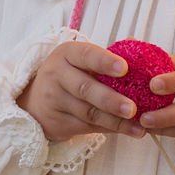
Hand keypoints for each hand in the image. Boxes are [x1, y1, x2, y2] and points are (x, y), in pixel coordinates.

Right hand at [17, 41, 145, 143]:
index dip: (105, 61)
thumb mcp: (81, 60)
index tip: (125, 68)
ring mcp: (55, 100)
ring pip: (88, 112)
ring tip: (138, 127)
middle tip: (132, 108)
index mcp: (67, 54)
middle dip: (111, 100)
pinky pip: (88, 127)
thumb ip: (107, 55)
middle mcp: (57, 74)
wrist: (36, 102)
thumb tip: (136, 43)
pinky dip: (110, 130)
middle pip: (85, 88)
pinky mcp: (58, 122)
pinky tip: (129, 131)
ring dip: (116, 121)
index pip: (86, 55)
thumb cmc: (70, 75)